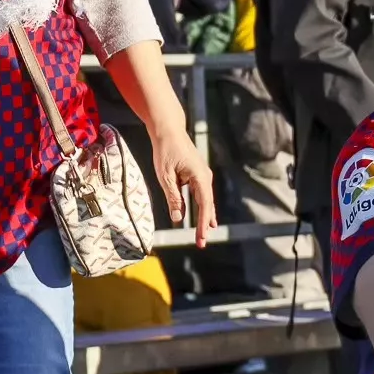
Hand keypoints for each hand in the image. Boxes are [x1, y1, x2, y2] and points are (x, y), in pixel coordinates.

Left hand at [151, 131, 215, 247]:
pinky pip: (202, 195)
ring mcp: (203, 175)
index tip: (202, 238)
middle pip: (208, 205)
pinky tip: (205, 218)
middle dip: (205, 225)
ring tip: (206, 234)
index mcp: (200, 177)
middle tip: (201, 243)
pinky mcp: (198, 174)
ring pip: (206, 201)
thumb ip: (173, 198)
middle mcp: (205, 177)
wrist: (168, 130)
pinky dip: (203, 208)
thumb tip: (177, 218)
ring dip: (206, 217)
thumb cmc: (165, 150)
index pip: (205, 205)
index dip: (203, 224)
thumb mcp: (165, 176)